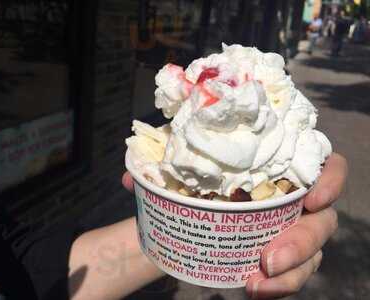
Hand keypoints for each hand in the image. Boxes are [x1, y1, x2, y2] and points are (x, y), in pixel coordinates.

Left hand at [121, 153, 347, 298]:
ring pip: (312, 254)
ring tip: (256, 284)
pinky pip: (294, 275)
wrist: (190, 219)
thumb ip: (156, 174)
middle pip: (322, 219)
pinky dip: (279, 287)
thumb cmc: (192, 187)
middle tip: (269, 258)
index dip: (330, 179)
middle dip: (302, 241)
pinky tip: (255, 290)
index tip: (313, 198)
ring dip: (292, 274)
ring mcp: (290, 230)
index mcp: (277, 167)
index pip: (322, 164)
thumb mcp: (177, 174)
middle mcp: (292, 199)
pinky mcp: (282, 257)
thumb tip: (130, 180)